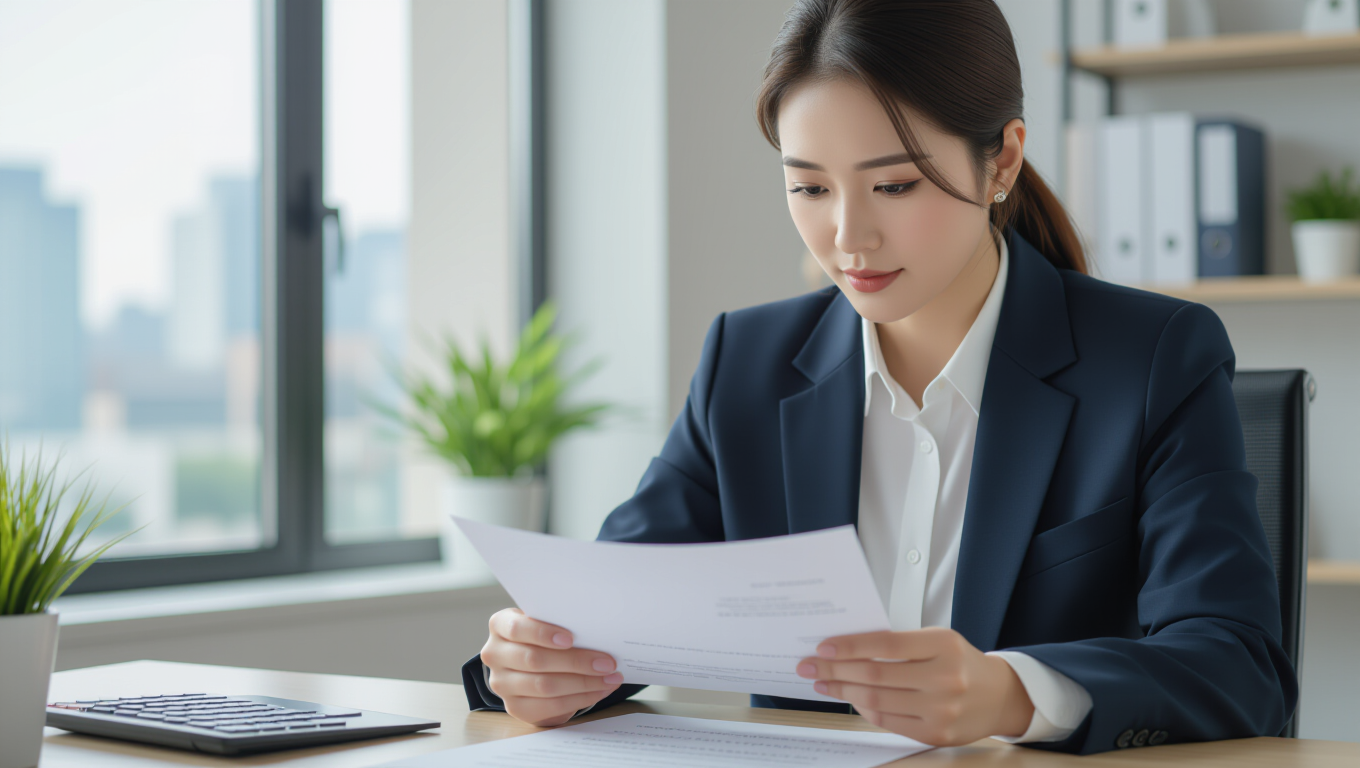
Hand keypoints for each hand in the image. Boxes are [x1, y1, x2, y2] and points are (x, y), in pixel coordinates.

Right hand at [480, 608, 623, 726]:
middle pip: (535, 660)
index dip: (543, 633)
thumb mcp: (546, 623)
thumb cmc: (544, 636)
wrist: (531, 662)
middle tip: (607, 662)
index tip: (570, 638)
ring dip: (583, 683)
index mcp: (500, 625)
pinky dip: (579, 699)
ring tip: (610, 678)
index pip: (517, 628)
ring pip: (544, 686)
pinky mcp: (515, 707)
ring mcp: (501, 683)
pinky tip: (599, 691)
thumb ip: (561, 623)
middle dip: (576, 662)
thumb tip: (597, 632)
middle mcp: (494, 654)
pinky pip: (549, 706)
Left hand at [796, 627, 1033, 745]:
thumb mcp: (938, 641)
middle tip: (808, 667)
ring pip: (877, 701)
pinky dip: (864, 710)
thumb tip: (846, 649)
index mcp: (943, 645)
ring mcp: (942, 709)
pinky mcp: (937, 734)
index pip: (886, 644)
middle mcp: (945, 677)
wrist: (1000, 696)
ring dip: (842, 692)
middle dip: (834, 671)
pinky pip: (888, 721)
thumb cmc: (960, 662)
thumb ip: (899, 645)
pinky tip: (850, 700)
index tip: (822, 647)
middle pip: (875, 675)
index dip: (850, 646)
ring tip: (823, 683)